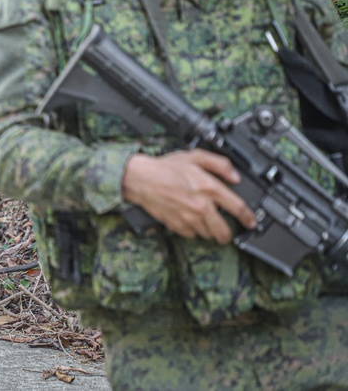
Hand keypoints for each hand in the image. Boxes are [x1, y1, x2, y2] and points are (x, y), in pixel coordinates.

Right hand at [122, 149, 258, 243]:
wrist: (140, 179)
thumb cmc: (164, 167)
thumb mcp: (194, 157)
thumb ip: (219, 164)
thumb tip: (235, 176)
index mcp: (209, 188)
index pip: (238, 208)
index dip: (248, 218)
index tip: (251, 222)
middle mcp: (201, 206)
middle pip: (224, 231)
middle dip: (228, 234)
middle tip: (228, 231)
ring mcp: (188, 218)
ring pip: (208, 235)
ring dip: (210, 231)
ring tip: (206, 223)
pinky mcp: (176, 225)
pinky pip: (191, 235)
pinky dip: (193, 231)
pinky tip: (190, 221)